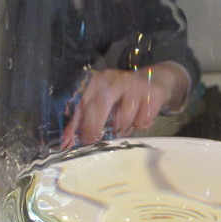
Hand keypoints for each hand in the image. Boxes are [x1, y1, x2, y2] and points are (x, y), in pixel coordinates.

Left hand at [61, 62, 189, 148]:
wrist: (153, 81)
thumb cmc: (121, 95)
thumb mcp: (100, 101)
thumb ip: (83, 119)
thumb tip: (66, 141)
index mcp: (98, 81)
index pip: (84, 102)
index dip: (77, 123)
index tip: (75, 141)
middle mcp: (114, 80)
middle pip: (101, 105)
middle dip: (95, 127)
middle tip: (94, 141)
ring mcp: (134, 85)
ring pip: (124, 117)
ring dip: (123, 128)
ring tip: (124, 126)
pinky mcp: (151, 94)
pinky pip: (142, 119)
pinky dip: (140, 124)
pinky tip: (140, 118)